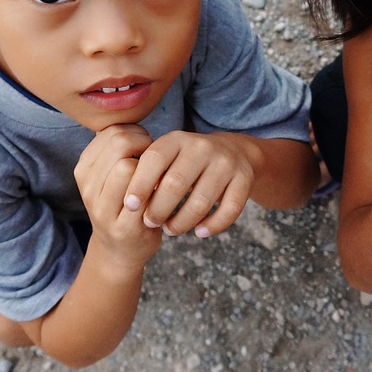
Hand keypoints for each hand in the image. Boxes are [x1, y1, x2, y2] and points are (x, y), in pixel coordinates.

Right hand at [73, 124, 161, 269]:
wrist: (120, 249)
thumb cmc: (124, 202)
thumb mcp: (111, 172)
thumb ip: (119, 147)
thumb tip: (135, 118)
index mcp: (84, 168)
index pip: (112, 130)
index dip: (137, 134)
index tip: (144, 149)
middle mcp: (87, 186)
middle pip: (120, 142)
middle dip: (145, 145)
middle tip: (154, 161)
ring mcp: (102, 208)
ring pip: (129, 166)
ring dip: (151, 169)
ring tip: (155, 178)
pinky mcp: (123, 227)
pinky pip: (145, 195)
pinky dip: (157, 190)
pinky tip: (159, 196)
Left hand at [121, 131, 254, 237]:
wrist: (234, 152)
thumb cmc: (187, 161)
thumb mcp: (168, 156)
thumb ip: (148, 171)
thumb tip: (126, 201)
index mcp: (177, 139)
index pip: (154, 159)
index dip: (139, 183)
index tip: (129, 205)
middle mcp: (203, 147)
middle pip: (175, 183)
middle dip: (159, 209)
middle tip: (150, 222)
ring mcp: (226, 162)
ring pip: (201, 201)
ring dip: (182, 222)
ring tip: (171, 230)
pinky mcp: (244, 179)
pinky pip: (228, 210)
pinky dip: (212, 226)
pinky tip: (199, 232)